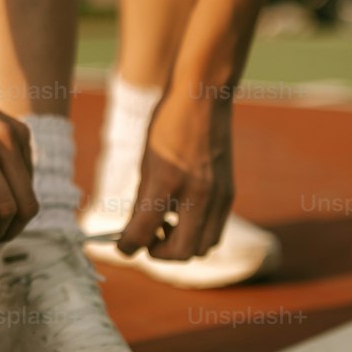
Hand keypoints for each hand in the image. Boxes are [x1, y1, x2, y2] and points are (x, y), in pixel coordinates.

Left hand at [118, 87, 233, 260]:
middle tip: (146, 238)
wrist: (204, 98)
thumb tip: (134, 233)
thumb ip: (142, 201)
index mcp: (167, 182)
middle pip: (181, 253)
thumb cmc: (168, 124)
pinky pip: (215, 231)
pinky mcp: (229, 194)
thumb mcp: (146, 162)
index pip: (143, 233)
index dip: (127, 246)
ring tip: (166, 226)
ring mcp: (218, 196)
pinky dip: (197, 234)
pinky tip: (183, 215)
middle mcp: (197, 193)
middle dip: (159, 254)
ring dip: (182, 247)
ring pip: (203, 247)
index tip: (122, 245)